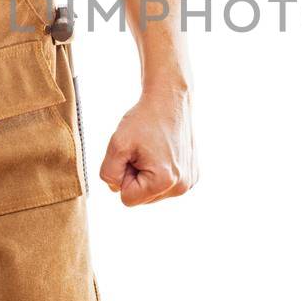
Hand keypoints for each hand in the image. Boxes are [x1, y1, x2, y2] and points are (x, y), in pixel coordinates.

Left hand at [99, 86, 197, 206]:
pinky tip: (162, 152)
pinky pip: (165, 185)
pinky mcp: (192, 175)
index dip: (123, 176)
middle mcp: (181, 187)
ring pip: (152, 192)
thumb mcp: (117, 145)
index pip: (128, 199)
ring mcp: (189, 182)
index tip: (131, 155)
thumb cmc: (143, 120)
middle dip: (135, 177)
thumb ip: (109, 174)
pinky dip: (158, 171)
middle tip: (141, 151)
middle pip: (141, 198)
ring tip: (151, 150)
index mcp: (164, 181)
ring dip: (146, 174)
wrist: (169, 100)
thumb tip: (116, 189)